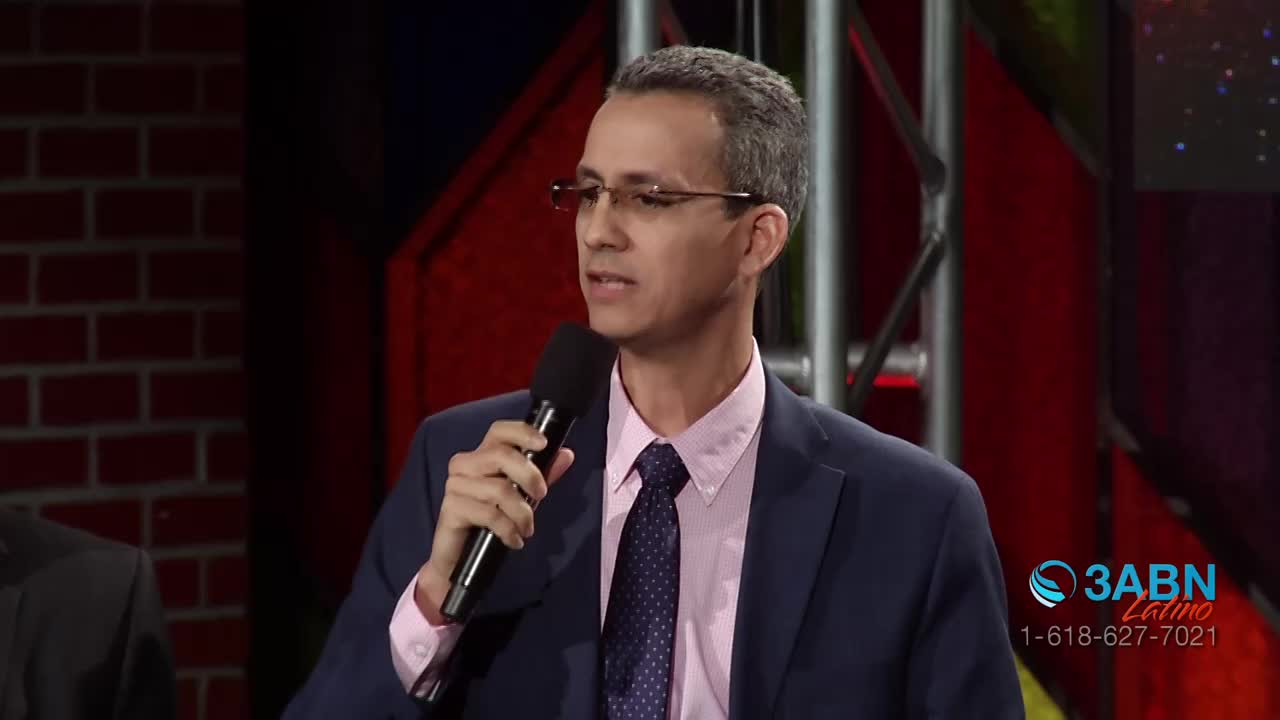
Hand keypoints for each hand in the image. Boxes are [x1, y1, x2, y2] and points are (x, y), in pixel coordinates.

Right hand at [415, 420, 574, 624]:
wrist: (460, 558)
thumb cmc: (490, 521)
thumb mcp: (522, 496)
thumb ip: (542, 474)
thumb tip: (567, 454)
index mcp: (481, 455)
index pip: (499, 431)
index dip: (522, 432)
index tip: (544, 444)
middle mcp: (464, 464)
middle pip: (501, 455)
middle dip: (529, 475)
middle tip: (542, 495)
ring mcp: (455, 486)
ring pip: (499, 489)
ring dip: (522, 513)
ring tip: (527, 529)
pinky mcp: (451, 509)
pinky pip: (489, 515)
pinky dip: (508, 530)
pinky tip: (515, 540)